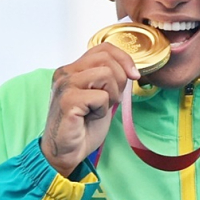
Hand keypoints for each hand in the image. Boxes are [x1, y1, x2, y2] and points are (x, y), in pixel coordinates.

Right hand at [43, 43, 139, 175]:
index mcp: (72, 69)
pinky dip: (102, 109)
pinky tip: (91, 117)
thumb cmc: (82, 126)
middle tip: (112, 99)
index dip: (124, 58)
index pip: (103, 48)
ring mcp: (64, 85)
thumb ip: (109, 78)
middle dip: (119, 80)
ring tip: (98, 109)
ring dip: (110, 95)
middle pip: (107, 59)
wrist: (67, 151)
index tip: (134, 75)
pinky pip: (100, 96)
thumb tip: (130, 69)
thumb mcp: (100, 96)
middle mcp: (65, 73)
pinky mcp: (67, 101)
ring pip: (106, 74)